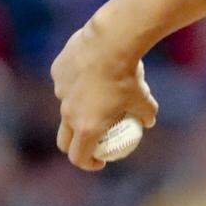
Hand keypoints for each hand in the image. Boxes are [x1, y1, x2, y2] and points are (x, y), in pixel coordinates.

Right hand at [51, 21, 157, 170]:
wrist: (110, 43)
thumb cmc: (128, 75)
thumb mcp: (143, 98)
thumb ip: (146, 113)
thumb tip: (148, 121)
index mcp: (87, 127)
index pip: (79, 156)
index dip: (89, 163)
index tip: (100, 160)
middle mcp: (68, 112)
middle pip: (64, 139)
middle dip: (76, 144)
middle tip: (92, 139)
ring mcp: (60, 91)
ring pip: (66, 105)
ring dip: (79, 107)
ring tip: (102, 92)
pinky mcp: (57, 72)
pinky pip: (66, 82)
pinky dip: (77, 82)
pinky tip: (94, 68)